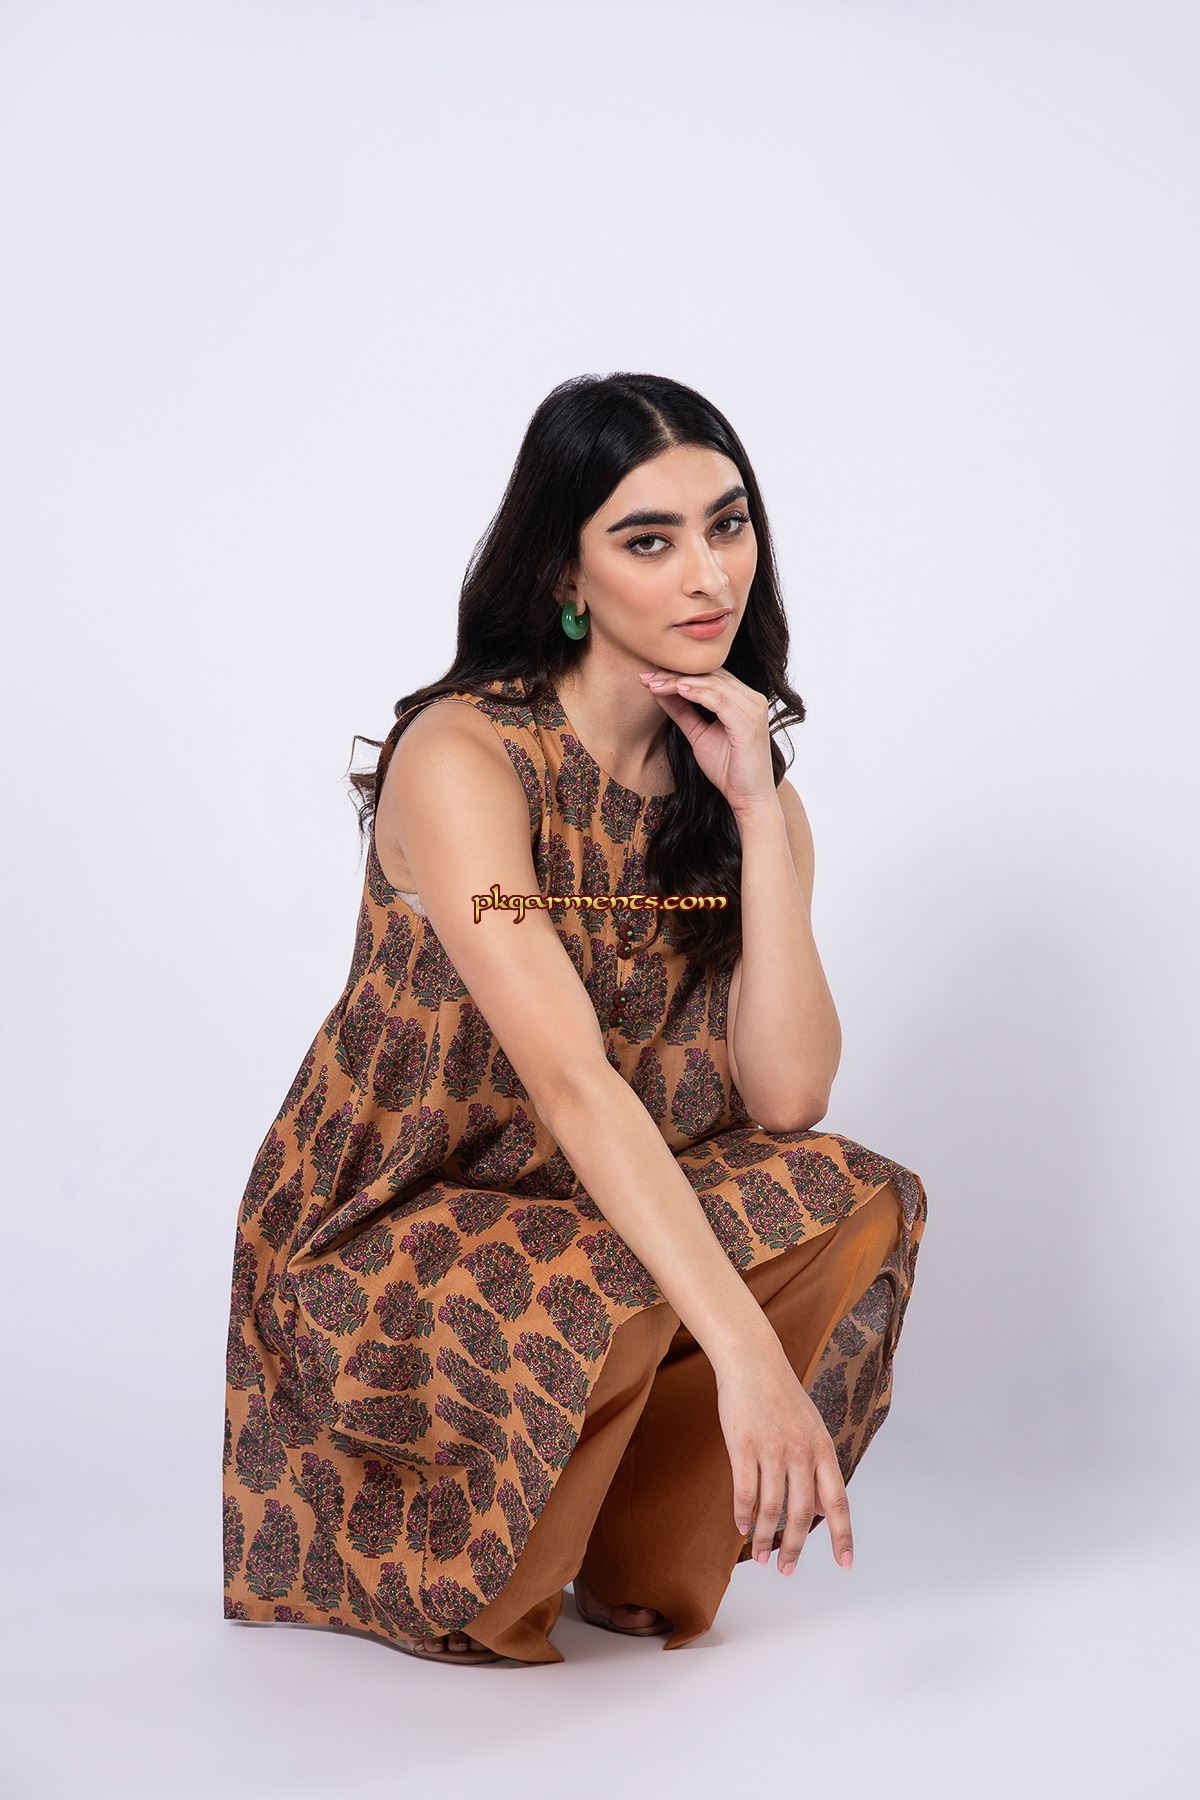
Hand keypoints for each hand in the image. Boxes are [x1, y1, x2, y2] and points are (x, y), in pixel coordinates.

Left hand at [637, 667, 777, 818]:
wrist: (750, 800)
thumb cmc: (729, 770)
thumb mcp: (699, 735)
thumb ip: (683, 712)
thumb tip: (660, 692)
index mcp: (744, 700)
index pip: (710, 675)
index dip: (679, 672)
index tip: (649, 677)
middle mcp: (752, 699)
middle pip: (710, 674)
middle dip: (675, 674)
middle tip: (646, 677)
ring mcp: (753, 710)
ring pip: (713, 683)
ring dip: (680, 682)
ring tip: (655, 684)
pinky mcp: (748, 724)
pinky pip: (719, 700)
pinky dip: (697, 693)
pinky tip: (677, 690)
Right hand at [713, 1343, 853, 1574]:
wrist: (752, 1360)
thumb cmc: (781, 1396)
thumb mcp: (812, 1428)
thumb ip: (817, 1468)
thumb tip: (823, 1510)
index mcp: (823, 1448)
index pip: (838, 1501)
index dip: (843, 1535)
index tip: (845, 1563)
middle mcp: (802, 1451)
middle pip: (802, 1514)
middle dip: (794, 1548)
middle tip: (786, 1569)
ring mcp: (772, 1448)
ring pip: (771, 1508)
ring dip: (764, 1538)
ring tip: (759, 1556)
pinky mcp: (743, 1445)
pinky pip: (744, 1492)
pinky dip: (743, 1516)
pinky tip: (741, 1527)